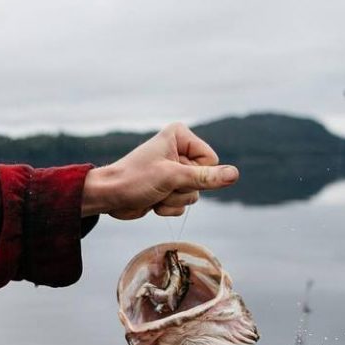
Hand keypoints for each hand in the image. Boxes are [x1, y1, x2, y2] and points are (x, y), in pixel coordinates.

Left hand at [81, 122, 238, 219]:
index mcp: (180, 136)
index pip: (210, 160)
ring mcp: (174, 172)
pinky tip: (152, 202)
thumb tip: (235, 175)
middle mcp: (179, 151)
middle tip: (160, 186)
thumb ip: (205, 177)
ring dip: (174, 201)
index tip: (172, 173)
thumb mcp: (171, 177)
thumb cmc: (134, 180)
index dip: (196, 174)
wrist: (108, 197)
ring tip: (155, 193)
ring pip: (194, 195)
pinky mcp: (168, 189)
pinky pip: (182, 205)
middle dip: (181, 189)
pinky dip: (168, 208)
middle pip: (203, 180)